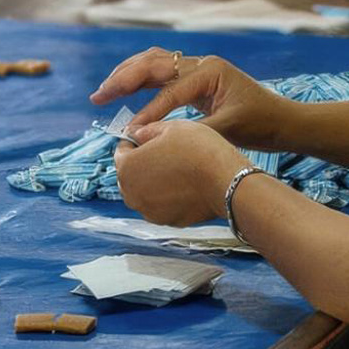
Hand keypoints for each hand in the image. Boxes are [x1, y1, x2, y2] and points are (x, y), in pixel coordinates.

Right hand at [91, 48, 298, 149]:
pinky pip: (161, 73)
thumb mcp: (229, 131)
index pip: (169, 90)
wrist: (283, 121)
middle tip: (98, 97)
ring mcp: (197, 68)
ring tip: (104, 92)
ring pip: (153, 62)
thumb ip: (189, 133)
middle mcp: (201, 63)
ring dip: (127, 75)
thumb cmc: (261, 125)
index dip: (147, 111)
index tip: (129, 132)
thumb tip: (149, 139)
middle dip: (123, 79)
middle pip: (153, 63)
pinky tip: (124, 91)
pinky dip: (140, 80)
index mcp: (210, 71)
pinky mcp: (195, 79)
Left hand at [114, 120, 251, 225]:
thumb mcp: (170, 127)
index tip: (147, 137)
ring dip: (154, 180)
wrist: (227, 181)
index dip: (134, 140)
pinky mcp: (167, 221)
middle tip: (166, 151)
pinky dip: (168, 196)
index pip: (121, 151)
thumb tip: (135, 133)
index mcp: (127, 168)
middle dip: (142, 162)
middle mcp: (132, 194)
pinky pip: (161, 205)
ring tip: (178, 167)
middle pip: (130, 173)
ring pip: (145, 191)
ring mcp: (149, 211)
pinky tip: (185, 184)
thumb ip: (146, 130)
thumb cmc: (199, 151)